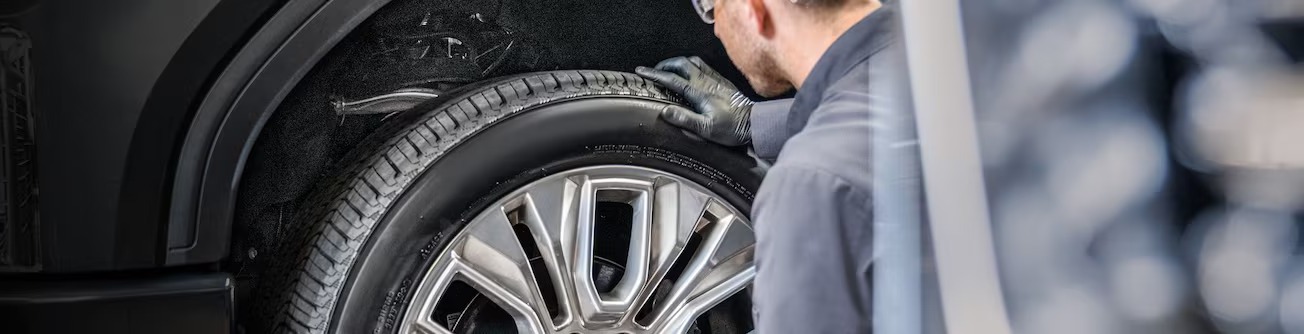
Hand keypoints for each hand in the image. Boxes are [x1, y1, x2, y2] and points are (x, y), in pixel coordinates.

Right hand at [636, 56, 752, 146]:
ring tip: (669, 69)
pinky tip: (690, 72)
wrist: (754, 123)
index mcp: (699, 92)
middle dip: (664, 65)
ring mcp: (715, 79)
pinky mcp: (721, 81)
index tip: (642, 72)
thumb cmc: (732, 128)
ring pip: (692, 62)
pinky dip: (691, 65)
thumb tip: (665, 112)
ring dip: (677, 63)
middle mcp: (706, 82)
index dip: (654, 75)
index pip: (672, 79)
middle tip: (654, 71)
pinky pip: (703, 66)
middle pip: (681, 64)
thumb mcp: (706, 129)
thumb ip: (685, 119)